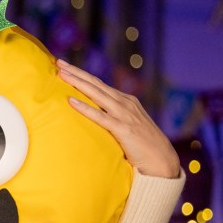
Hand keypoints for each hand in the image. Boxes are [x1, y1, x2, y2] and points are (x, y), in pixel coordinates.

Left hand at [57, 59, 180, 177]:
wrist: (162, 160)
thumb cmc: (142, 145)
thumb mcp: (128, 125)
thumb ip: (113, 117)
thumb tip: (94, 114)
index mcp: (126, 101)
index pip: (99, 84)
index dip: (82, 74)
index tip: (65, 66)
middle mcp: (125, 103)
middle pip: (96, 84)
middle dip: (76, 72)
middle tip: (59, 62)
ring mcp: (125, 115)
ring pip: (97, 94)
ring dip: (78, 83)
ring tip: (61, 74)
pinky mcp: (123, 129)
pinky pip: (100, 116)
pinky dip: (85, 108)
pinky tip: (71, 101)